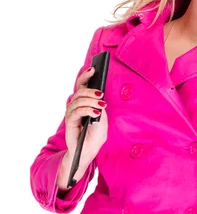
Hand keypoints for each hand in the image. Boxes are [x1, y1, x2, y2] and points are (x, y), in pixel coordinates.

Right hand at [58, 67, 107, 189]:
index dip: (86, 76)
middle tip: (100, 94)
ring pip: (78, 101)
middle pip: (79, 92)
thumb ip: (100, 106)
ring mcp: (72, 114)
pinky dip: (87, 110)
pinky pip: (76, 112)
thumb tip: (99, 96)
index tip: (93, 69)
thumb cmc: (96, 134)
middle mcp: (76, 106)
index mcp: (84, 102)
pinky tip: (96, 112)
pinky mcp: (70, 123)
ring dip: (91, 101)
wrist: (89, 150)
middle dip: (91, 91)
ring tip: (101, 105)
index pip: (82, 86)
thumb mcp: (103, 117)